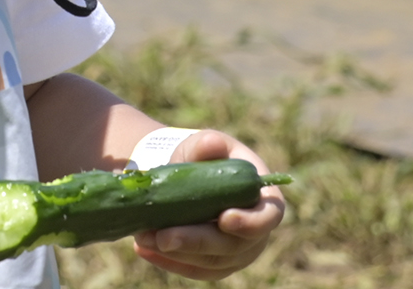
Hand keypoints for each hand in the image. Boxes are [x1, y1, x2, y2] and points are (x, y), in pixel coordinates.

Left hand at [131, 130, 285, 280]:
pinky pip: (194, 270)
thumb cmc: (203, 158)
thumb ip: (208, 144)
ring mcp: (236, 252)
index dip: (250, 222)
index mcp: (264, 199)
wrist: (188, 177)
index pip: (268, 216)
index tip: (224, 219)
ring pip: (210, 262)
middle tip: (163, 236)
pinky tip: (144, 249)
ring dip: (176, 253)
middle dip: (196, 242)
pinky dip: (168, 262)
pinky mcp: (214, 264)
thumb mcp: (204, 144)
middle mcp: (256, 232)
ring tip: (144, 238)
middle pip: (233, 246)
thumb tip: (212, 143)